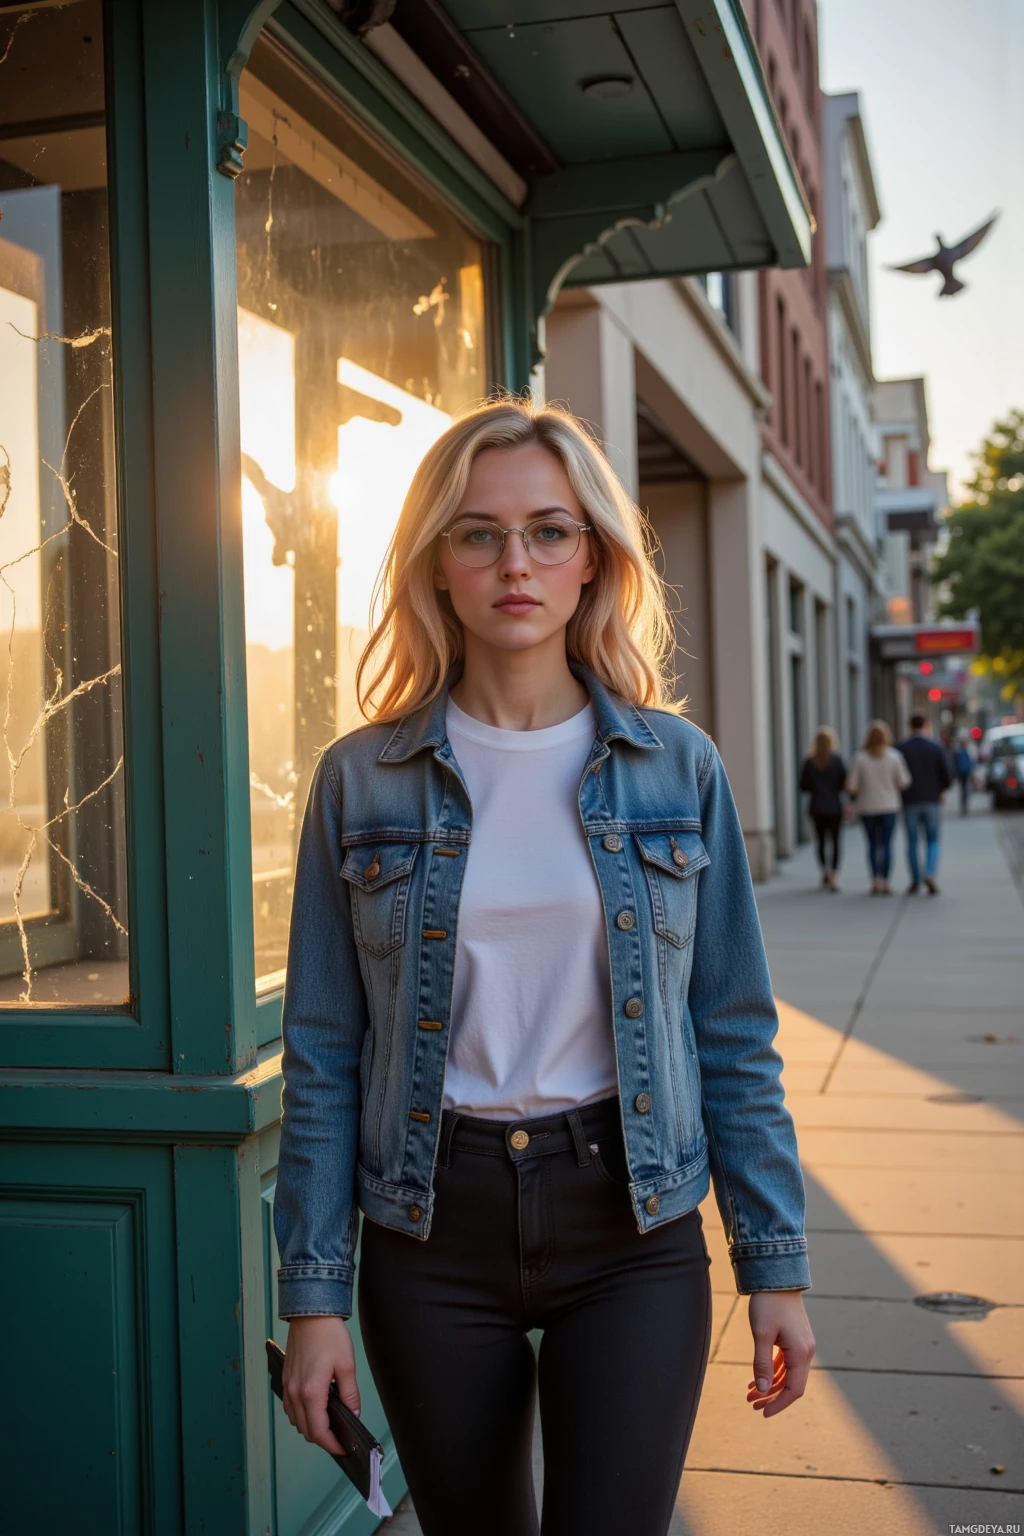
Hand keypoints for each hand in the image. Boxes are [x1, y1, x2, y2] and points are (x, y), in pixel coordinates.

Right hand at [282, 1316, 360, 1455]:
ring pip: (296, 1421)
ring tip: (330, 1426)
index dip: (332, 1445)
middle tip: (340, 1439)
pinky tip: (316, 1409)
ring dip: (311, 1428)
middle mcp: (295, 1393)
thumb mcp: (347, 1365)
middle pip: (306, 1431)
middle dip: (323, 1439)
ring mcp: (288, 1387)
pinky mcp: (286, 1379)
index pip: (319, 1432)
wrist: (310, 1313)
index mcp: (311, 1392)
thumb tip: (353, 1415)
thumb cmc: (329, 1335)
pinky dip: (302, 1416)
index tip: (344, 1449)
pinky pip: (290, 1408)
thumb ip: (350, 1395)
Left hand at [746, 1290, 814, 1417]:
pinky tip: (758, 1378)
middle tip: (751, 1404)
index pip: (793, 1390)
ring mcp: (802, 1345)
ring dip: (771, 1385)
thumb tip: (762, 1390)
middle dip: (771, 1397)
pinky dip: (773, 1372)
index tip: (762, 1413)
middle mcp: (806, 1351)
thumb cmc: (767, 1304)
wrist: (776, 1276)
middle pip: (791, 1384)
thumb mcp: (761, 1334)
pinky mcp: (795, 1338)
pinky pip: (786, 1363)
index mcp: (800, 1353)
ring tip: (750, 1394)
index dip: (778, 1404)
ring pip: (788, 1374)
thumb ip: (762, 1363)